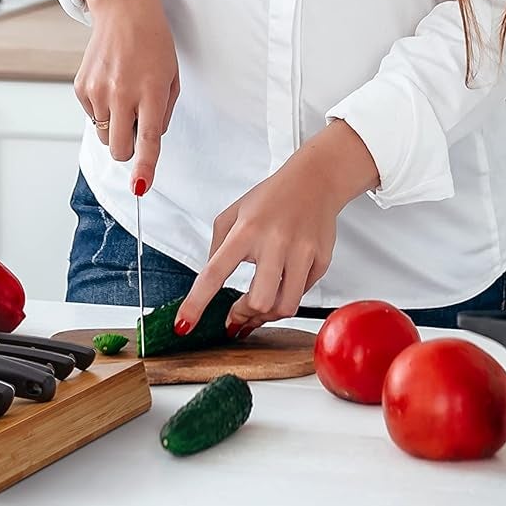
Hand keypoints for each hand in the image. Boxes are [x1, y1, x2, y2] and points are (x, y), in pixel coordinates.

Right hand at [75, 0, 179, 193]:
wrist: (124, 11)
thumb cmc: (153, 44)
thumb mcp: (171, 78)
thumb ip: (162, 113)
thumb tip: (147, 141)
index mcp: (150, 91)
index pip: (148, 139)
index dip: (144, 167)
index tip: (140, 187)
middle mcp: (122, 92)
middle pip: (118, 148)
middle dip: (127, 149)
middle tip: (136, 127)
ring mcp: (97, 90)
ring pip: (104, 135)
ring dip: (115, 126)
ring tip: (125, 94)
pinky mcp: (81, 87)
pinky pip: (92, 117)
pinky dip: (103, 110)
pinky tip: (111, 84)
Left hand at [176, 122, 380, 337]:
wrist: (316, 180)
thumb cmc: (272, 197)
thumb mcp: (234, 213)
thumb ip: (218, 247)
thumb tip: (211, 285)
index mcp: (246, 229)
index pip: (214, 272)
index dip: (196, 303)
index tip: (184, 325)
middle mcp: (275, 241)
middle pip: (259, 301)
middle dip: (244, 315)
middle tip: (236, 316)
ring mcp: (302, 252)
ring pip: (284, 306)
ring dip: (267, 315)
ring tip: (258, 309)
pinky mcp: (321, 260)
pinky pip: (303, 294)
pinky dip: (289, 295)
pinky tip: (283, 284)